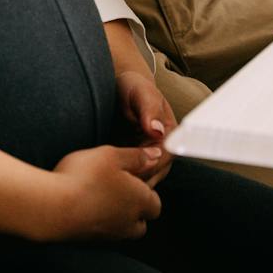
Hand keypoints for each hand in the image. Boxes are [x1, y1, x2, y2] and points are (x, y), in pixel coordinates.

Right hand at [43, 144, 163, 241]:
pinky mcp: (89, 243)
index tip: (134, 178)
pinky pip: (100, 235)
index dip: (146, 192)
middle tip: (118, 190)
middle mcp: (128, 224)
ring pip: (121, 231)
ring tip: (99, 199)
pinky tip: (83, 208)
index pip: (155, 204)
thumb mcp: (111, 155)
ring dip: (116, 218)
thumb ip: (137, 156)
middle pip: (140, 223)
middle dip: (134, 210)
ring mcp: (108, 236)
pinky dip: (97, 224)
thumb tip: (156, 156)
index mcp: (140, 201)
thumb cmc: (84, 178)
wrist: (51, 208)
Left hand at [115, 69, 176, 185]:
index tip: (125, 169)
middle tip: (109, 180)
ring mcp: (148, 158)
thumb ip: (149, 108)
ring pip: (141, 181)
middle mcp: (162, 149)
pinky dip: (118, 183)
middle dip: (134, 181)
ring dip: (125, 185)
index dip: (146, 167)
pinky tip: (102, 179)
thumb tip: (158, 130)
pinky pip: (130, 180)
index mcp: (169, 133)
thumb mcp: (139, 92)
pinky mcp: (134, 164)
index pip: (163, 159)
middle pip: (153, 175)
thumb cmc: (130, 87)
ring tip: (104, 182)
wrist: (116, 90)